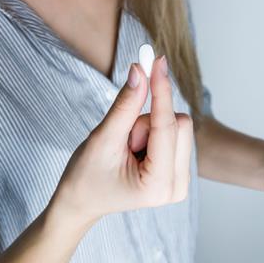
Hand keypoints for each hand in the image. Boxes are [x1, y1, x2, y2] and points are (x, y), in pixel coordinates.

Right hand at [52, 56, 192, 222]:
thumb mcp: (103, 139)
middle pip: (180, 124)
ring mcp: (181, 181)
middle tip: (124, 139)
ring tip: (127, 149)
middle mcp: (178, 187)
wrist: (82, 202)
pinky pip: (175, 134)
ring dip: (149, 128)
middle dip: (148, 121)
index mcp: (158, 185)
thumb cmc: (86, 177)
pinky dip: (154, 133)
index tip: (157, 60)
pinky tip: (137, 151)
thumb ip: (125, 105)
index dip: (161, 90)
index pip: (166, 126)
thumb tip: (140, 70)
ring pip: (178, 127)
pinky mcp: (179, 172)